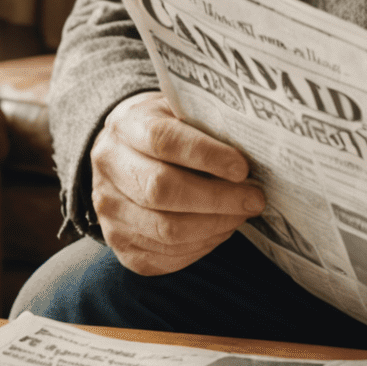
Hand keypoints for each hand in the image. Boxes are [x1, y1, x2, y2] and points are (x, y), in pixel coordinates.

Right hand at [90, 91, 264, 275]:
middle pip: (162, 190)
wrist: (122, 153)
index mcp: (128, 126)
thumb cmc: (168, 128)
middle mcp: (111, 168)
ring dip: (215, 225)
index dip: (206, 155)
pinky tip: (222, 229)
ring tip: (243, 213)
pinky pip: (163, 255)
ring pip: (165, 229)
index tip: (243, 167)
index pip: (163, 140)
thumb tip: (256, 144)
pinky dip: (201, 246)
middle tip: (255, 198)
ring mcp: (110, 212)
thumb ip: (209, 123)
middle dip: (217, 198)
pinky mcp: (120, 245)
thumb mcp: (182, 110)